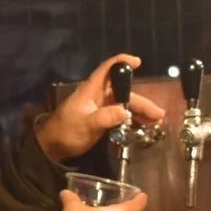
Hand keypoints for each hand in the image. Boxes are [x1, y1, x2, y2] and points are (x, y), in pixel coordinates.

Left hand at [36, 53, 165, 163]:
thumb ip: (105, 118)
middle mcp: (98, 95)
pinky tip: (143, 127)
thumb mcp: (86, 125)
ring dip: (140, 112)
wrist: (52, 148)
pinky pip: (121, 115)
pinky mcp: (102, 119)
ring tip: (156, 122)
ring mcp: (100, 108)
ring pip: (124, 104)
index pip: (107, 69)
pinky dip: (132, 119)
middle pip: (123, 92)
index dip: (122, 62)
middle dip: (141, 101)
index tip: (138, 62)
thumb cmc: (66, 132)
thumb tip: (125, 112)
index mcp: (91, 90)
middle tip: (158, 114)